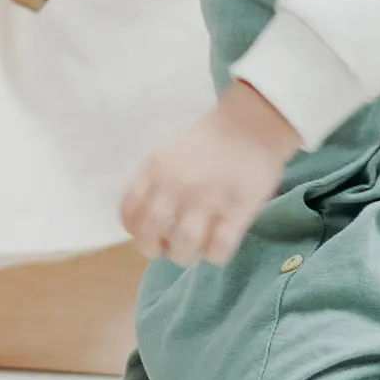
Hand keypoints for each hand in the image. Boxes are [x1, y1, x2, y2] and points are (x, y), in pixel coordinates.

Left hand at [120, 83, 302, 265]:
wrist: (251, 125)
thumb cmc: (207, 141)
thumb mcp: (166, 153)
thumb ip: (152, 181)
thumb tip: (143, 218)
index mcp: (154, 170)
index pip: (128, 211)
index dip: (134, 229)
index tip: (146, 232)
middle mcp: (175, 186)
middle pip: (149, 234)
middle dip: (153, 249)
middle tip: (166, 246)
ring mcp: (206, 200)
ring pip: (182, 247)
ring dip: (183, 255)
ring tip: (192, 248)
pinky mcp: (237, 211)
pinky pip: (219, 248)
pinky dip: (214, 255)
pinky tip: (216, 246)